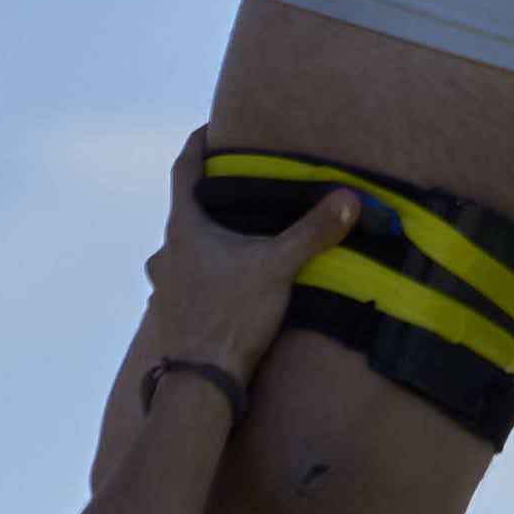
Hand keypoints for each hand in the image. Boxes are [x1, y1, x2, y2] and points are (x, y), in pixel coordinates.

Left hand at [139, 132, 359, 390]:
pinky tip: (223, 282)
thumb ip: (313, 232)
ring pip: (180, 248)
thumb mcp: (278, 268)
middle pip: (183, 209)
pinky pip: (183, 281)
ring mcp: (164, 286)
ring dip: (201, 239)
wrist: (201, 384)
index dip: (197, 145)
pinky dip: (200, 273)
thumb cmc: (231, 317)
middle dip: (208, 196)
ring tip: (233, 237)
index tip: (210, 129)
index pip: (183, 170)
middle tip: (237, 187)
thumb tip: (349, 199)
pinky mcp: (170, 315)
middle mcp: (166, 252)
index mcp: (184, 229)